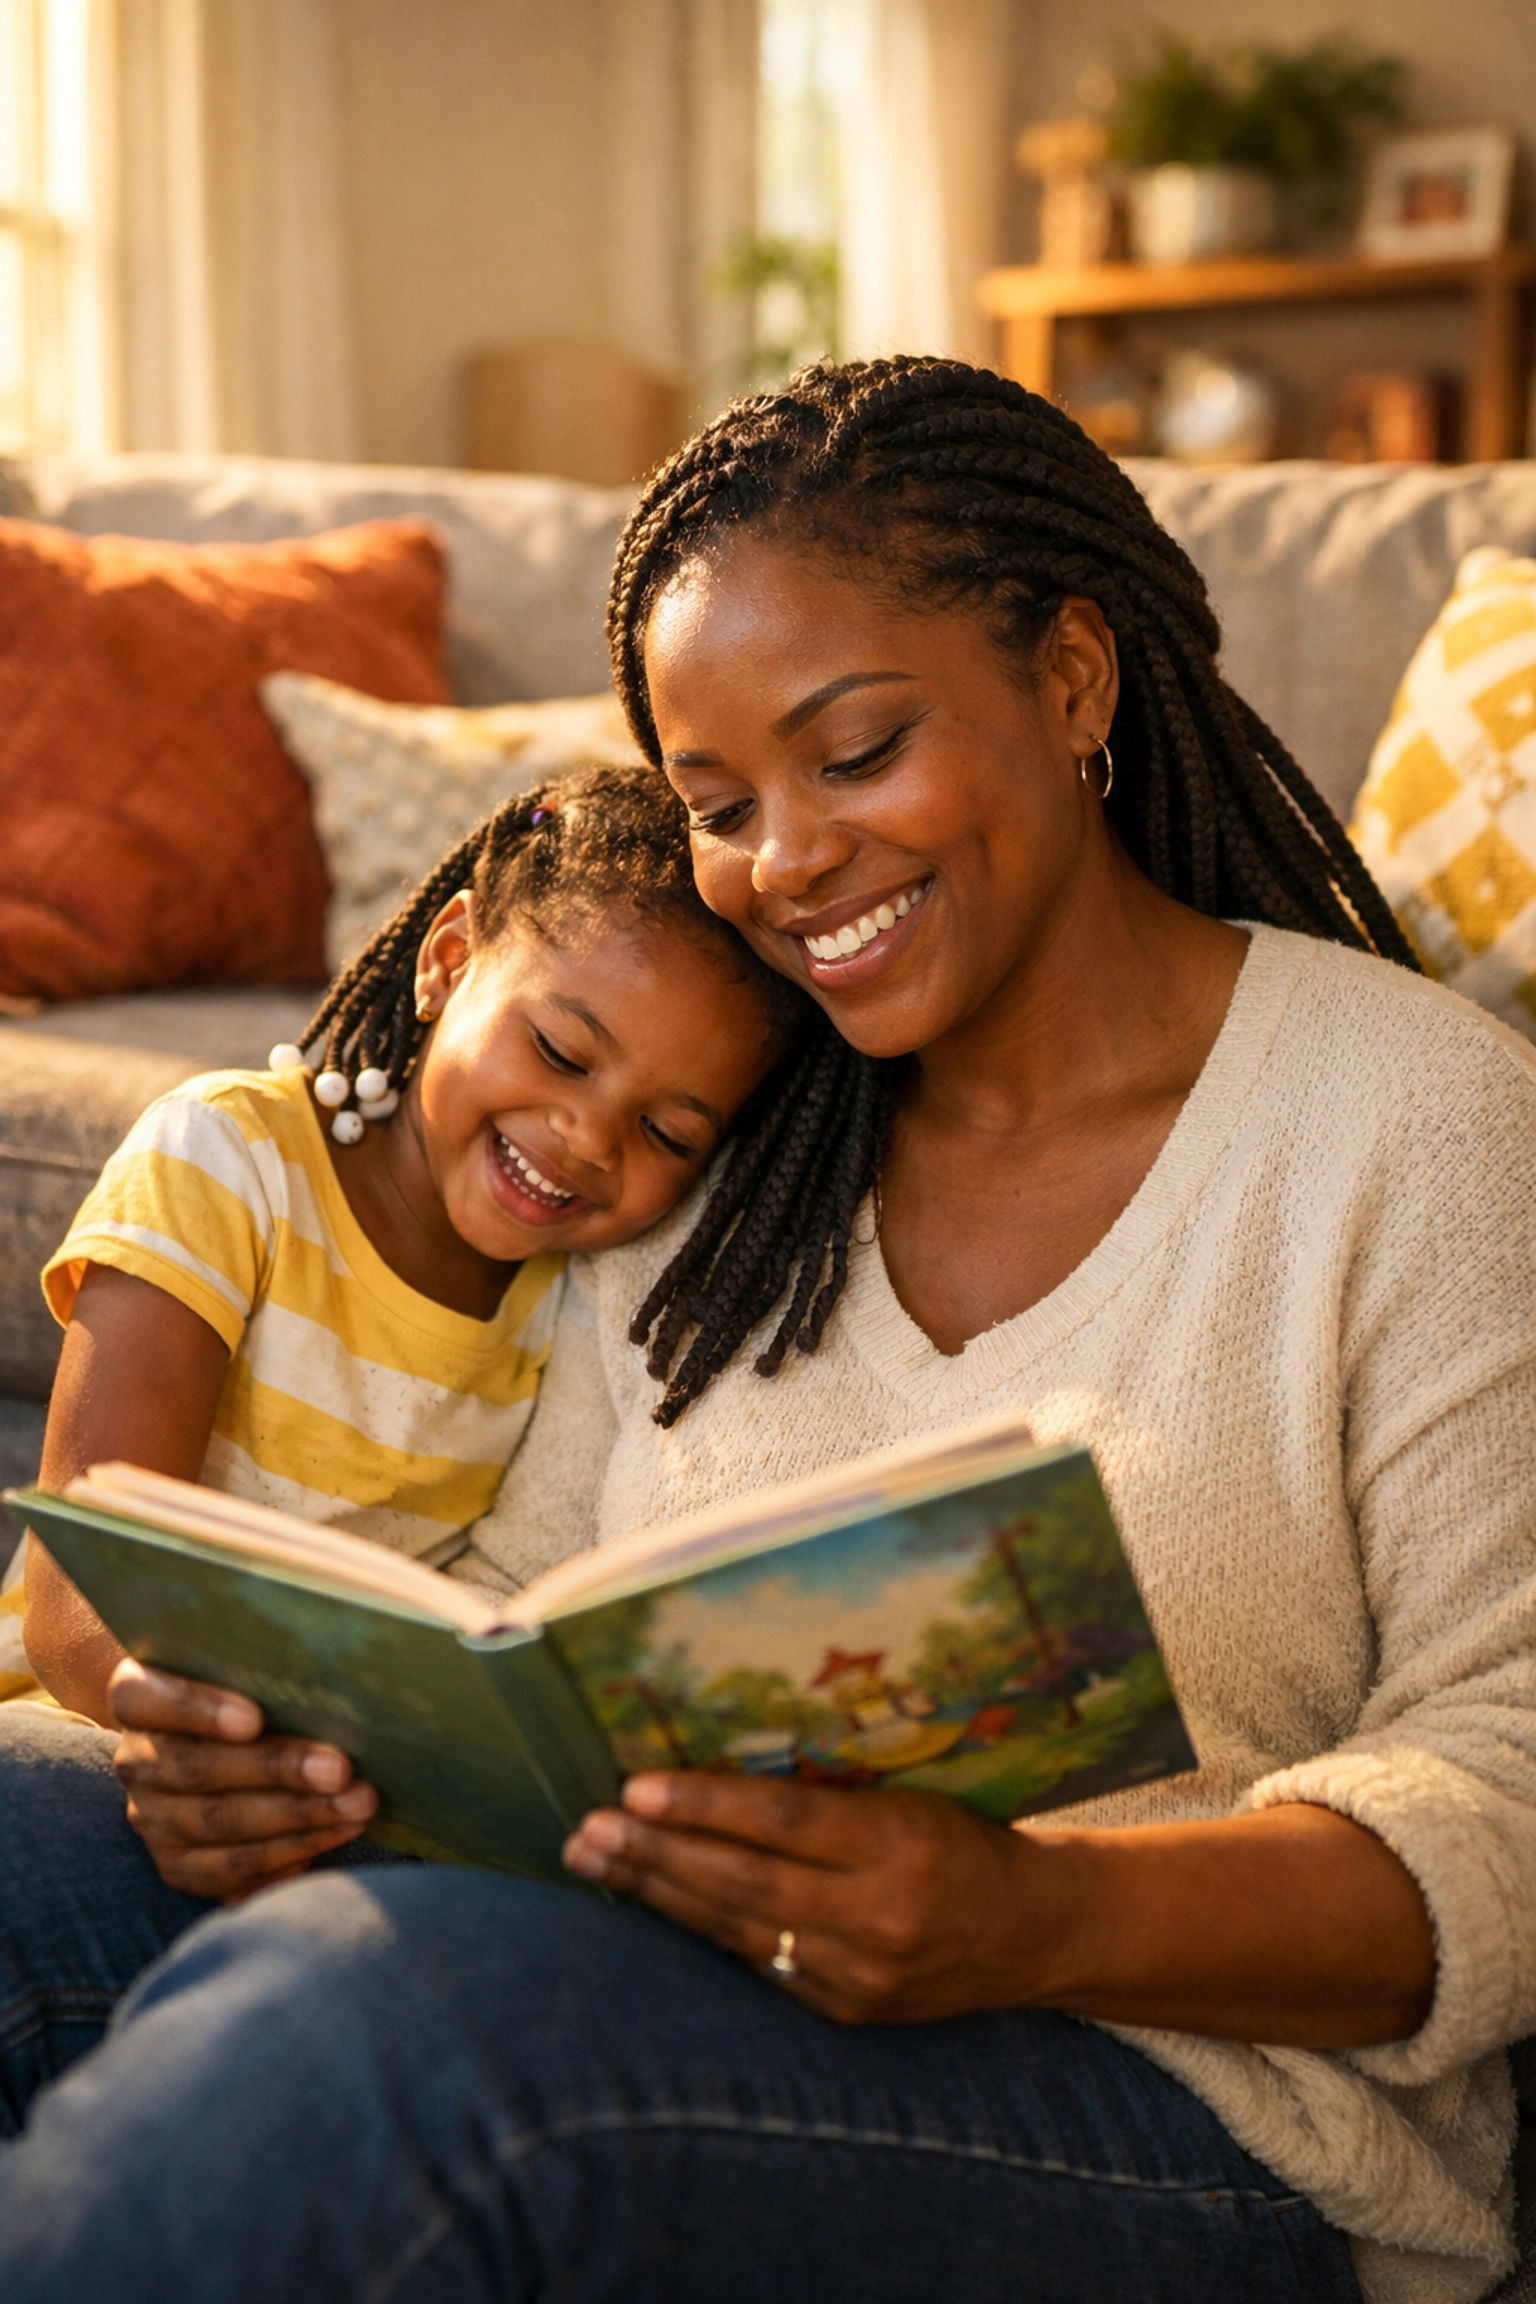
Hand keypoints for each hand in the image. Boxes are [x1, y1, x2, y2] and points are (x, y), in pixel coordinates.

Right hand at [110, 1658, 377, 1902]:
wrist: (228, 1741)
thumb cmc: (252, 1687)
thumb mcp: (246, 1663)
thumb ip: (268, 1659)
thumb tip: (334, 1658)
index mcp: (138, 1697)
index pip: (144, 1699)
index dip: (197, 1709)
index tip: (255, 1718)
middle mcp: (137, 1760)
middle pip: (196, 1769)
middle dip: (277, 1770)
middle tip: (340, 1769)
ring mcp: (154, 1818)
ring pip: (220, 1825)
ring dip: (297, 1818)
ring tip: (358, 1804)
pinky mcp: (180, 1865)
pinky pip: (233, 1870)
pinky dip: (289, 1855)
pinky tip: (336, 1835)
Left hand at [562, 1772, 1046, 2024]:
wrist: (1035, 1931)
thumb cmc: (963, 1840)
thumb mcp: (910, 1799)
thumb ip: (827, 1797)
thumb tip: (713, 1772)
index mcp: (899, 1843)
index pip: (782, 1823)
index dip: (704, 1805)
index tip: (635, 1786)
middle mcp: (877, 1914)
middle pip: (744, 1883)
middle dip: (656, 1855)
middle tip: (588, 1829)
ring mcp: (859, 1973)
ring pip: (737, 1930)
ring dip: (658, 1894)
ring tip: (595, 1862)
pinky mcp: (846, 2011)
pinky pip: (759, 1965)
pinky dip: (702, 1932)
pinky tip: (654, 1904)